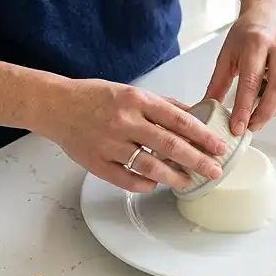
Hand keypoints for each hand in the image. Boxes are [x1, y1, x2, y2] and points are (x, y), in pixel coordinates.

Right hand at [38, 79, 226, 192]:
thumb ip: (163, 105)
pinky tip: (156, 183)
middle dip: (197, 160)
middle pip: (170, 145)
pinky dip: (144, 183)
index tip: (219, 146)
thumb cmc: (97, 98)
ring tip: (188, 181)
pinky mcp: (97, 162)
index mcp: (137, 100)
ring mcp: (110, 143)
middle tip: (215, 170)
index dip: (202, 135)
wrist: (56, 105)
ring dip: (174, 176)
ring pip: (150, 165)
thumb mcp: (132, 92)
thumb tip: (195, 115)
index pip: (179, 119)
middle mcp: (125, 121)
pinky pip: (126, 179)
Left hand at [204, 0, 275, 134]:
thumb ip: (218, 83)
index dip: (244, 108)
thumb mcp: (226, 54)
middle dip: (265, 113)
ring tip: (265, 115)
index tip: (237, 127)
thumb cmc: (246, 34)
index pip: (251, 81)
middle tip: (252, 126)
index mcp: (256, 43)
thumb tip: (207, 108)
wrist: (268, 13)